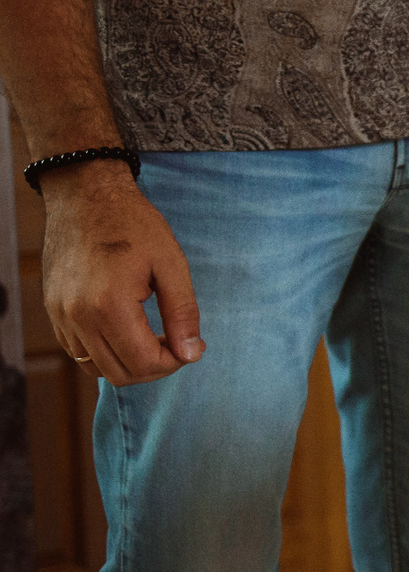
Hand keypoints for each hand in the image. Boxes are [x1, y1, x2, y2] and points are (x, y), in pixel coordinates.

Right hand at [39, 161, 201, 385]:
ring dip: (130, 363)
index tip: (191, 346)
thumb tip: (192, 353)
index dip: (174, 362)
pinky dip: (106, 353)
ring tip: (154, 336)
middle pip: (120, 373)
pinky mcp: (54, 312)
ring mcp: (60, 316)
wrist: (85, 198)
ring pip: (96, 368)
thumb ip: (183, 312)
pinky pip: (79, 351)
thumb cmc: (133, 225)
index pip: (144, 362)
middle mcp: (77, 317)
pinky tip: (129, 330)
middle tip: (176, 343)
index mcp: (108, 305)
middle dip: (155, 367)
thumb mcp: (171, 262)